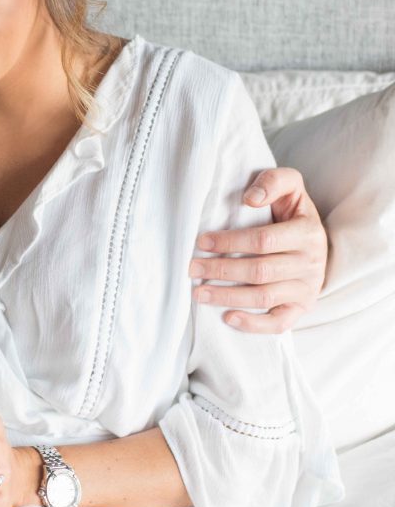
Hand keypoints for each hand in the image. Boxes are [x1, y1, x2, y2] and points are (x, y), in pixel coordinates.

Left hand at [191, 167, 327, 332]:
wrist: (314, 238)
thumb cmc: (290, 210)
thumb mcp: (289, 186)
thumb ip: (273, 181)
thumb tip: (250, 199)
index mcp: (307, 232)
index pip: (263, 241)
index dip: (230, 242)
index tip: (200, 242)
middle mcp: (311, 263)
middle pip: (260, 271)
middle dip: (221, 270)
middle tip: (191, 269)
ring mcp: (307, 288)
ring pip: (264, 298)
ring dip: (228, 297)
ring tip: (198, 294)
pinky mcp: (301, 307)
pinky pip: (279, 323)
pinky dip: (253, 325)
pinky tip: (227, 318)